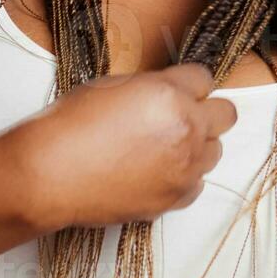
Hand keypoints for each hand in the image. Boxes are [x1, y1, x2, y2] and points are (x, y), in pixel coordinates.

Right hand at [5, 62, 235, 229]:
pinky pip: (197, 183)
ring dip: (197, 145)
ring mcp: (185, 168)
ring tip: (163, 148)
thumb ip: (152, 87)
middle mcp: (187, 130)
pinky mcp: (176, 198)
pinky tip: (155, 173)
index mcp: (171, 94)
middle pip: (226, 114)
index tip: (181, 89)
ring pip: (215, 151)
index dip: (190, 83)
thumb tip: (168, 92)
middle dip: (207, 111)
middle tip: (182, 116)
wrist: (50, 175)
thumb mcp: (112, 85)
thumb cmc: (71, 126)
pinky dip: (183, 177)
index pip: (205, 79)